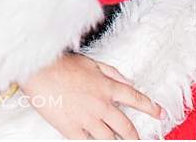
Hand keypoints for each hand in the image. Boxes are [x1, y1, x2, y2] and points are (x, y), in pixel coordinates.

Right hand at [19, 52, 164, 139]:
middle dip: (134, 135)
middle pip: (126, 126)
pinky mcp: (70, 127)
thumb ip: (112, 72)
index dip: (151, 108)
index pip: (136, 99)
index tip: (158, 113)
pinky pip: (85, 141)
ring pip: (108, 137)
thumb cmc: (59, 64)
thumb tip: (127, 81)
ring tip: (115, 141)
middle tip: (136, 139)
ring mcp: (87, 118)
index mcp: (107, 88)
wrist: (37, 70)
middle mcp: (101, 105)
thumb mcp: (91, 62)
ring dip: (114, 140)